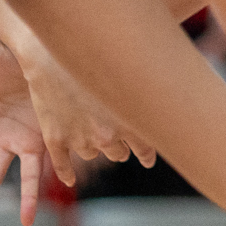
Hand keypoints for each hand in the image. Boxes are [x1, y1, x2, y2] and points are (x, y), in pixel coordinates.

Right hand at [14, 33, 157, 181]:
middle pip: (118, 153)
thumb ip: (148, 92)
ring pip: (91, 153)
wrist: (49, 46)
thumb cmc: (96, 51)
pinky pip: (63, 165)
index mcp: (130, 119)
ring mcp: (79, 138)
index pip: (145, 148)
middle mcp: (107, 134)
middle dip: (118, 146)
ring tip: (89, 129)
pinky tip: (70, 178)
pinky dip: (66, 173)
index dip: (146, 155)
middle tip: (114, 134)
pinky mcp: (55, 138)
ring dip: (93, 146)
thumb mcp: (129, 71)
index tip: (147, 159)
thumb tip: (176, 97)